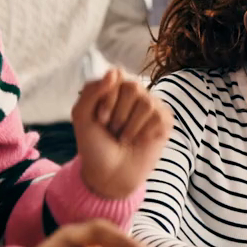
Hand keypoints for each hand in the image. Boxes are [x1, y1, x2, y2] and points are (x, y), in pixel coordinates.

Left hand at [72, 68, 171, 199]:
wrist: (109, 174)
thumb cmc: (94, 146)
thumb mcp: (81, 117)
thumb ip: (91, 91)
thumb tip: (113, 72)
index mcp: (114, 89)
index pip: (117, 75)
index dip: (108, 98)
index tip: (100, 120)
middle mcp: (134, 94)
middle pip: (133, 87)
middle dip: (119, 114)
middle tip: (113, 130)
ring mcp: (151, 107)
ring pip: (146, 103)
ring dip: (131, 126)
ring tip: (125, 138)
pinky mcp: (164, 121)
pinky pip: (159, 117)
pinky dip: (144, 133)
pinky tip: (139, 141)